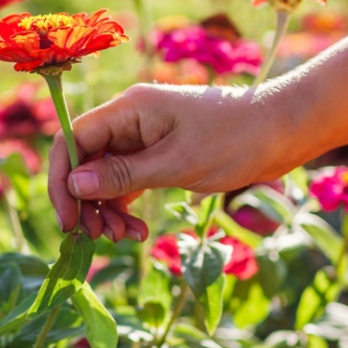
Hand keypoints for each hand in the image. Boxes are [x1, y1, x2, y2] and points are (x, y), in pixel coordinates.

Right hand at [49, 83, 294, 234]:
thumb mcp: (177, 164)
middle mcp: (129, 119)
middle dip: (86, 203)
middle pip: (85, 161)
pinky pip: (128, 182)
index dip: (63, 181)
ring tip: (126, 238)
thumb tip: (74, 186)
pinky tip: (137, 231)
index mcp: (128, 109)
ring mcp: (144, 137)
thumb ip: (123, 176)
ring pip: (105, 177)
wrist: (283, 130)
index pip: (72, 140)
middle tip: (100, 239)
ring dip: (107, 211)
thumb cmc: (235, 140)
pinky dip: (127, 208)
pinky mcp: (159, 154)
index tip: (69, 221)